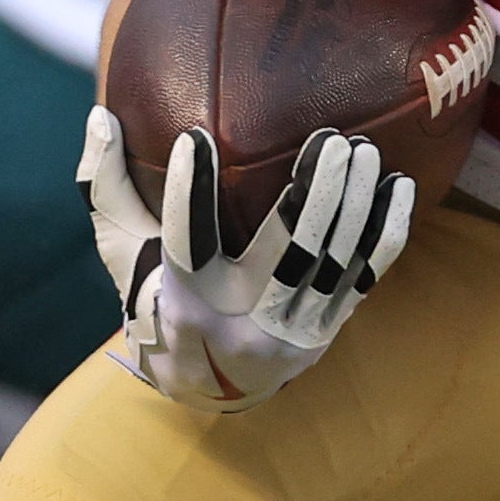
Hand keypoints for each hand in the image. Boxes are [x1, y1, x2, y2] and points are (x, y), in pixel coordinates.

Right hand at [79, 107, 411, 413]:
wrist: (205, 387)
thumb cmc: (157, 294)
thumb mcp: (122, 249)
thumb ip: (104, 183)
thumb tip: (99, 113)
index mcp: (184, 301)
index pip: (185, 242)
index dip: (189, 190)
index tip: (196, 136)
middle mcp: (240, 324)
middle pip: (285, 256)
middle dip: (314, 196)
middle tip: (329, 140)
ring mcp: (289, 333)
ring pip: (333, 264)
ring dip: (356, 205)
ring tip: (364, 152)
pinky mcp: (325, 332)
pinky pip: (366, 278)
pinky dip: (387, 232)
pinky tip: (401, 186)